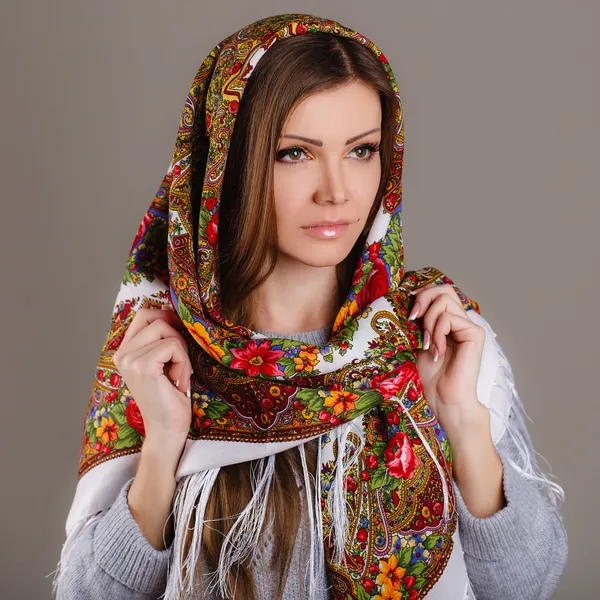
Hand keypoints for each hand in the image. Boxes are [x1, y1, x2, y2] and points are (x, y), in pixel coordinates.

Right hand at [112, 305, 193, 451]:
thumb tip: (176, 313)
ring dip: (181, 351)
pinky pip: (172, 346)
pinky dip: (183, 361)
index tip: (180, 336)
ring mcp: (129, 360)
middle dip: (176, 335)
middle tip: (180, 360)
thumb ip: (161, 339)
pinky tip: (178, 381)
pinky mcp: (142, 367)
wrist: (168, 430)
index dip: (167, 317)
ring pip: (166, 331)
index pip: (144, 314)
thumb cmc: (171, 396)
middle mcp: (122, 354)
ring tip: (178, 374)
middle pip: (155, 318)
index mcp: (124, 351)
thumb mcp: (164, 361)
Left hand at [409, 284, 485, 433]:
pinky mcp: (474, 334)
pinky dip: (437, 333)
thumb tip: (410, 301)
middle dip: (424, 299)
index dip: (422, 295)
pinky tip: (437, 352)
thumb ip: (420, 322)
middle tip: (413, 318)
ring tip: (427, 343)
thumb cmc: (432, 377)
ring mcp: (469, 326)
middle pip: (444, 289)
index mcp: (449, 322)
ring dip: (429, 321)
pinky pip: (449, 318)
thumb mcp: (419, 342)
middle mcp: (461, 321)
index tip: (409, 312)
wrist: (444, 399)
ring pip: (445, 301)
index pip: (439, 292)